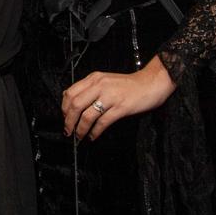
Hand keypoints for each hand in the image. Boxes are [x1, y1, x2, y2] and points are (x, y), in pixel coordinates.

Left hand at [62, 59, 176, 139]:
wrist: (151, 83)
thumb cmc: (128, 84)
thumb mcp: (105, 80)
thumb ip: (90, 88)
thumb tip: (73, 103)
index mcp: (94, 78)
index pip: (70, 93)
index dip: (64, 108)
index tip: (64, 117)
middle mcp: (100, 86)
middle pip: (75, 105)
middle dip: (68, 120)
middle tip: (68, 130)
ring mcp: (110, 96)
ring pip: (87, 115)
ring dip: (80, 129)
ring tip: (79, 136)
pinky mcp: (121, 107)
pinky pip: (102, 122)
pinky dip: (95, 131)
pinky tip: (93, 136)